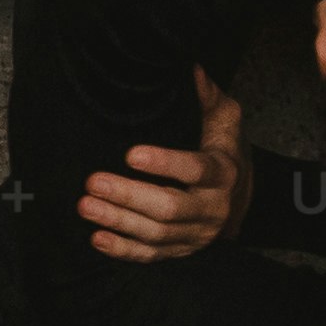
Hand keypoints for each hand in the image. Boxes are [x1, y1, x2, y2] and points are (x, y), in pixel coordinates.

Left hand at [80, 69, 247, 261]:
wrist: (238, 195)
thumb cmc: (221, 149)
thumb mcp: (223, 118)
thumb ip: (205, 96)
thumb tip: (190, 69)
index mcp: (222, 171)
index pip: (195, 170)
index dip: (164, 164)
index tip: (130, 154)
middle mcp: (212, 207)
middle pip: (170, 207)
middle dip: (129, 196)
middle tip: (94, 181)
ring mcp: (196, 233)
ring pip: (156, 234)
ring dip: (119, 221)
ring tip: (86, 205)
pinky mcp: (181, 250)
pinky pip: (151, 256)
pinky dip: (123, 250)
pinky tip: (97, 237)